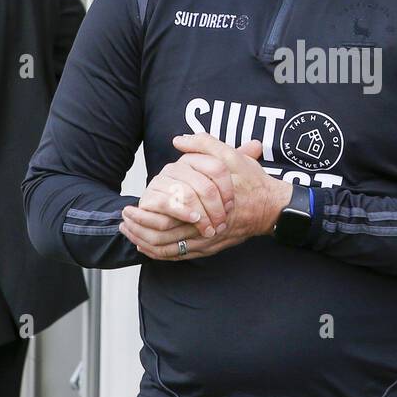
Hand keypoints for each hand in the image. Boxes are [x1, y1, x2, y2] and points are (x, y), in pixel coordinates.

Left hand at [119, 136, 292, 260]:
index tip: (129, 207)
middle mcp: (205, 229)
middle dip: (139, 231)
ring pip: (169, 250)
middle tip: (124, 222)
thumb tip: (178, 140)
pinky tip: (148, 246)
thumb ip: (205, 145)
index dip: (145, 215)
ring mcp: (207, 242)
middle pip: (163, 238)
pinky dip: (161, 253)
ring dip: (146, 243)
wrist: (273, 208)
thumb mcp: (231, 157)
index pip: (167, 218)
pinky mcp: (210, 248)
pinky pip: (180, 256)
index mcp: (206, 207)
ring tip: (131, 234)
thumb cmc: (251, 182)